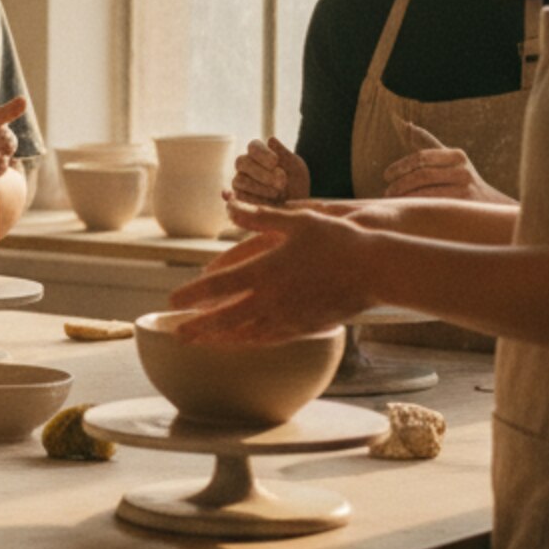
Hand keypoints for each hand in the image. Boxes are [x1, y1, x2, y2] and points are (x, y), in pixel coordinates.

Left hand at [165, 198, 375, 344]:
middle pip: (226, 319)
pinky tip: (242, 342)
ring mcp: (289, 317)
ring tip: (201, 343)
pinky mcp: (306, 327)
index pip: (219, 287)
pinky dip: (250, 342)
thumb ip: (259, 216)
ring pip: (246, 334)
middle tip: (176, 334)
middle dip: (199, 328)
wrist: (377, 270)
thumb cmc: (338, 239)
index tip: (171, 302)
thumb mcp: (297, 219)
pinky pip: (271, 338)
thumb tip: (230, 206)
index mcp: (266, 271)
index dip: (192, 295)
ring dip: (221, 339)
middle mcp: (273, 299)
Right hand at [232, 136, 310, 203]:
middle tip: (280, 182)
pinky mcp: (238, 198)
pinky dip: (254, 200)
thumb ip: (284, 155)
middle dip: (261, 172)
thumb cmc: (296, 184)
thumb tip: (270, 140)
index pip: (253, 146)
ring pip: (239, 180)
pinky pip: (239, 197)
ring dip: (258, 187)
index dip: (262, 153)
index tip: (275, 162)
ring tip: (277, 193)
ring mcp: (239, 181)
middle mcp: (245, 165)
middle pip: (241, 162)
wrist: (295, 206)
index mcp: (259, 153)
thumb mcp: (296, 168)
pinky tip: (269, 202)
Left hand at [383, 124, 511, 203]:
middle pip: (422, 174)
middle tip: (387, 190)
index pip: (422, 156)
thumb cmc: (463, 180)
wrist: (492, 206)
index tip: (386, 175)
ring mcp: (464, 187)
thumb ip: (428, 144)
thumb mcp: (450, 159)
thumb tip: (406, 125)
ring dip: (405, 196)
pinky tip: (406, 208)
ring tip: (393, 200)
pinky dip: (416, 205)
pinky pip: (433, 204)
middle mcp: (462, 169)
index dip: (400, 165)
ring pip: (425, 190)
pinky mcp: (464, 204)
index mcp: (456, 155)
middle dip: (400, 183)